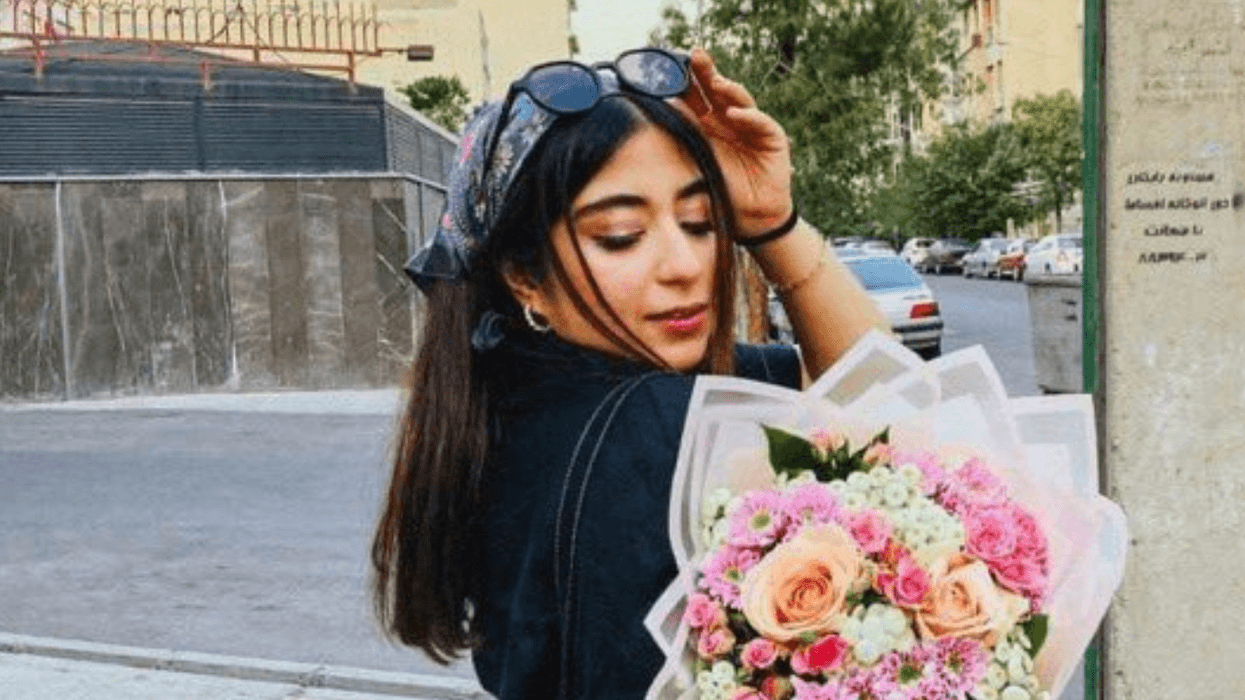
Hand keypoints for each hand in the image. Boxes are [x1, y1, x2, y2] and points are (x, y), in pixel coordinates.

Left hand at [673, 48, 793, 239]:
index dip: (686, 81)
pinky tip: (736, 113)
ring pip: (740, 100)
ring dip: (728, 89)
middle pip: (717, 90)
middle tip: (695, 55)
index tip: (670, 66)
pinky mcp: (772, 138)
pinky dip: (750, 117)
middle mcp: (729, 121)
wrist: (750, 218)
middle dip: (706, 72)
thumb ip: (684, 136)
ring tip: (716, 82)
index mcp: (707, 125)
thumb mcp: (696, 161)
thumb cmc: (721, 192)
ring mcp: (751, 126)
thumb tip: (664, 109)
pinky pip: (761, 122)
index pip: (695, 97)